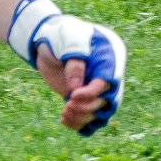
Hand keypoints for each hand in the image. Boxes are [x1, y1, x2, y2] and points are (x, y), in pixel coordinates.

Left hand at [7, 0, 126, 135]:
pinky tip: (65, 121)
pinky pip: (90, 119)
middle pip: (107, 101)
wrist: (51, 42)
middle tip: (67, 105)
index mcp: (109, 59)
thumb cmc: (62, 36)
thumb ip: (74, 63)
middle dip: (88, 107)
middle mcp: (107, 77)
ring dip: (82, 118)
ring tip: (64, 114)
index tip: (73, 95)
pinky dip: (79, 124)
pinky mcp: (86, 100)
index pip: (107, 82)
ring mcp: (97, 90)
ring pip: (99, 113)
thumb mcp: (68, 42)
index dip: (92, 92)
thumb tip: (75, 86)